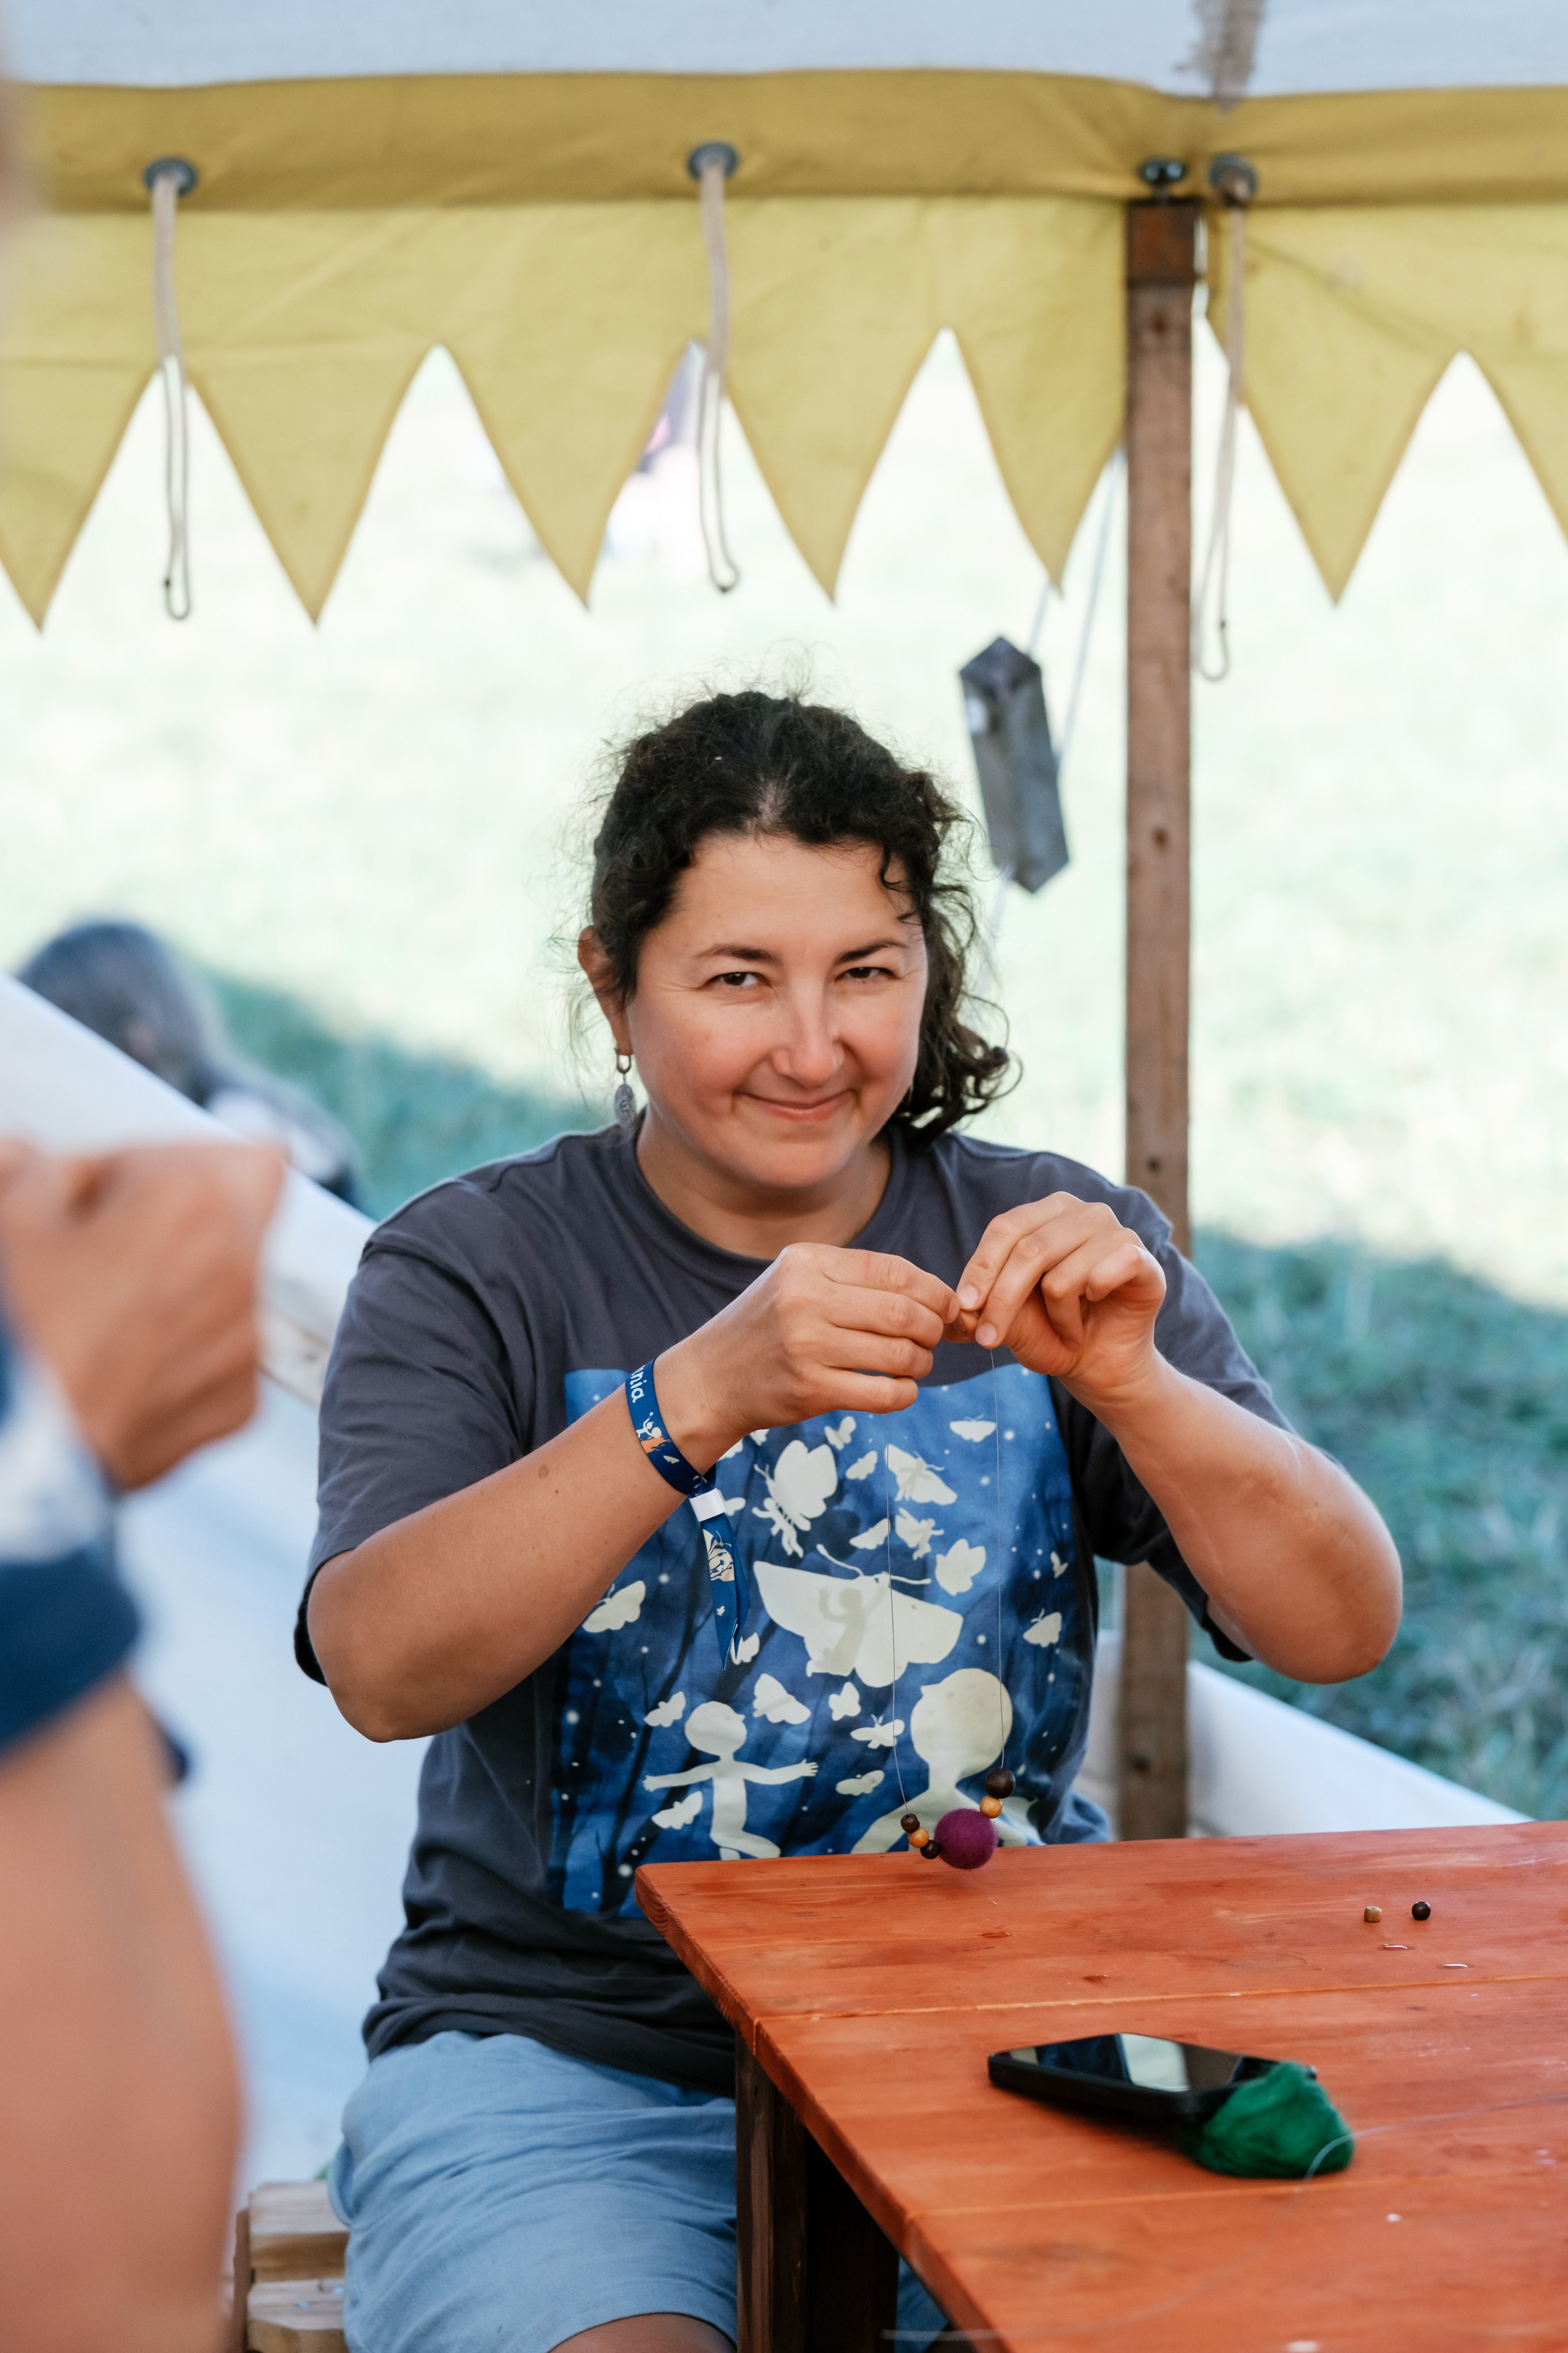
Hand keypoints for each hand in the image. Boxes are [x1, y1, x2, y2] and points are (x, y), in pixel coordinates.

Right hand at [0, 1140, 283, 1488]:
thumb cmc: (12, 1335)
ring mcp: (245, 1342)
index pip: (201, 1146)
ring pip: (236, 1279)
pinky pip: (222, 1352)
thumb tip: (35, 1158)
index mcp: (194, 1202)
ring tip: (105, 1311)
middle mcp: (241, 1268)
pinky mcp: (239, 1404)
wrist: (18, 1457)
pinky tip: (119, 1365)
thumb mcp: (8, 1222)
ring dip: (187, 1279)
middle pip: (251, 1198)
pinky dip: (182, 1349)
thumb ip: (38, 1171)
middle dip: (195, 1206)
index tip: (93, 1196)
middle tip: (124, 1235)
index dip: (140, 1165)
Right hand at [656, 1244, 956, 1467]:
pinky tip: (900, 1388)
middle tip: (936, 1337)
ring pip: (900, 1354)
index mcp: (807, 1262)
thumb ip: (855, 1279)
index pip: (894, 1270)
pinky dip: (905, 1393)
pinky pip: (884, 1393)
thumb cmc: (768, 1326)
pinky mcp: (810, 1390)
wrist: (712, 1378)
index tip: (948, 1307)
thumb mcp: (798, 1280)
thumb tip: (936, 1294)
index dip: (934, 1290)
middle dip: (934, 1327)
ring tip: (916, 1363)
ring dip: (921, 1361)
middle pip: (903, 1312)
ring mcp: (807, 1346)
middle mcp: (805, 1299)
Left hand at [950, 1194, 1166, 1411]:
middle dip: (1003, 1301)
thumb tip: (949, 1313)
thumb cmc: (1050, 1332)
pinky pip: (1107, 1274)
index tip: (965, 1306)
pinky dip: (1091, 1305)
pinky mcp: (1144, 1259)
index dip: (981, 1268)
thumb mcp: (1005, 1320)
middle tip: (990, 1339)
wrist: (1098, 1364)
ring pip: (1063, 1276)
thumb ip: (975, 1309)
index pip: (1005, 1228)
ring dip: (1056, 1318)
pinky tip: (1096, 1307)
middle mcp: (1083, 1213)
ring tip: (1066, 1328)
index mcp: (1046, 1213)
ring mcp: (1117, 1232)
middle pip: (1030, 1250)